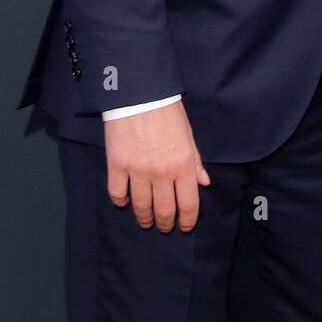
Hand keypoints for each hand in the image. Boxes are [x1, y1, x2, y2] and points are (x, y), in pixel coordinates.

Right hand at [104, 99, 210, 231]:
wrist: (140, 94)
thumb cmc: (168, 112)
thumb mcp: (188, 135)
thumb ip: (195, 162)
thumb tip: (204, 183)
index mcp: (183, 165)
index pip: (188, 203)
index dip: (188, 220)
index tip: (185, 226)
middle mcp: (162, 173)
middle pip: (164, 210)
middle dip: (166, 223)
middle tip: (164, 226)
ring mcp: (138, 171)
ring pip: (141, 207)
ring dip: (145, 218)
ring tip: (146, 221)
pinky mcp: (117, 165)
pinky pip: (118, 193)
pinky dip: (121, 201)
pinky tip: (124, 201)